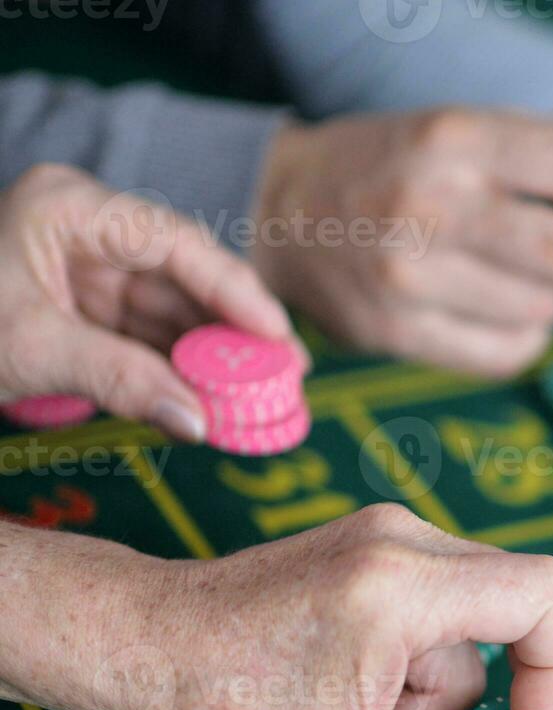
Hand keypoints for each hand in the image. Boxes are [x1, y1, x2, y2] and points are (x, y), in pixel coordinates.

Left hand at [0, 165, 295, 439]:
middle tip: (285, 378)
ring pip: (169, 311)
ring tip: (259, 400)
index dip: (236, 293)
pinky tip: (213, 399)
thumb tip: (199, 423)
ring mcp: (85, 268)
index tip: (279, 339)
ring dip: (211, 359)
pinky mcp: (81, 306)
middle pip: (182, 278)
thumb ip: (122, 380)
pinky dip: (178, 370)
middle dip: (232, 333)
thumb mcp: (32, 351)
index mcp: (72, 208)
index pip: (177, 243)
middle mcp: (88, 229)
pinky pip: (145, 336)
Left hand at [0, 505, 552, 709]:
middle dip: (468, 707)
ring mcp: (386, 539)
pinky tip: (345, 707)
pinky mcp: (368, 554)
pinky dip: (405, 676)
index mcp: (404, 581)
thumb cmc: (219, 704)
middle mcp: (407, 540)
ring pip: (460, 635)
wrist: (132, 643)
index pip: (543, 595)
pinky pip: (428, 620)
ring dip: (425, 703)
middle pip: (504, 625)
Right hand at [253, 109, 552, 377]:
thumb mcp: (483, 135)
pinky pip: (504, 352)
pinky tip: (508, 309)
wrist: (283, 210)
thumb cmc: (409, 166)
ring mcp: (406, 274)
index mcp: (458, 138)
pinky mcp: (392, 333)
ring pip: (539, 308)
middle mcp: (429, 204)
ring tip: (549, 278)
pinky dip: (529, 336)